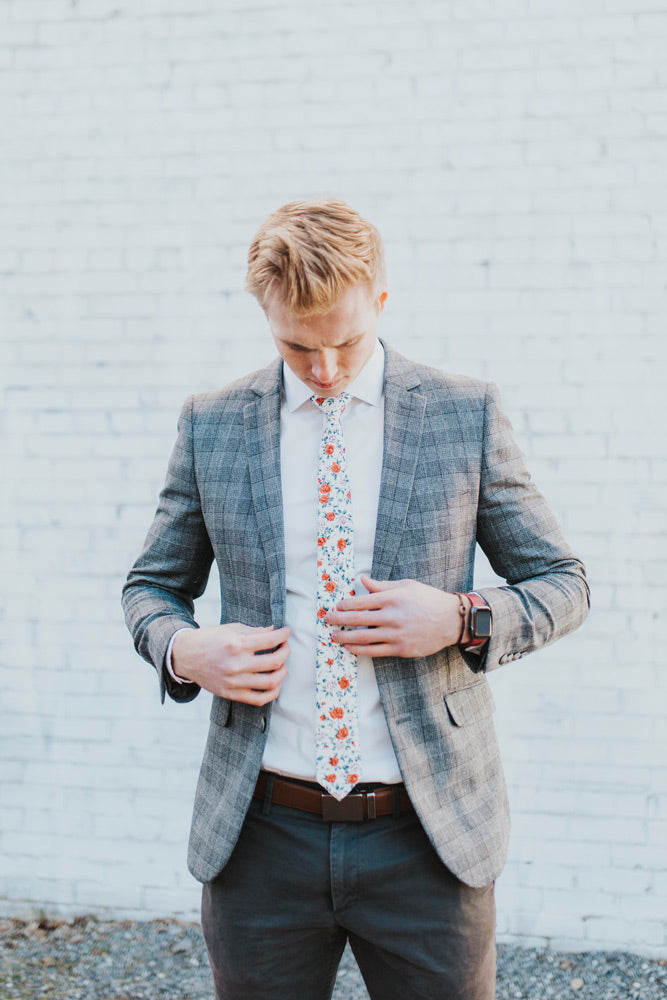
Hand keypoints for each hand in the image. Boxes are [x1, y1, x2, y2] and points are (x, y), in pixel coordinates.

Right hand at [172, 623, 290, 705]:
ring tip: (281, 665)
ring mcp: (234, 682)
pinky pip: (259, 699)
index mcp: (236, 644)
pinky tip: (275, 683)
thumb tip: (274, 632)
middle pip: (274, 662)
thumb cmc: (210, 639)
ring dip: (282, 673)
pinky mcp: (231, 694)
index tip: (287, 632)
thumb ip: (253, 631)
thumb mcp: (230, 629)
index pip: (270, 640)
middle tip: (285, 647)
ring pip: (270, 682)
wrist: (186, 656)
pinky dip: (272, 693)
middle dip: (285, 652)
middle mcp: (236, 664)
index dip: (283, 635)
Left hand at [326, 576, 465, 658]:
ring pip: (362, 637)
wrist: (451, 620)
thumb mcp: (406, 586)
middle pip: (357, 619)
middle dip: (338, 620)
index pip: (360, 602)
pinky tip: (349, 647)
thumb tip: (362, 581)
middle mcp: (392, 616)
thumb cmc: (428, 599)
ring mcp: (396, 634)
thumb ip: (382, 586)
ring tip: (334, 636)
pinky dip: (359, 649)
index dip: (344, 605)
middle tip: (327, 620)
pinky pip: (374, 651)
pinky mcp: (400, 649)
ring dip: (344, 637)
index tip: (336, 607)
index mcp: (392, 598)